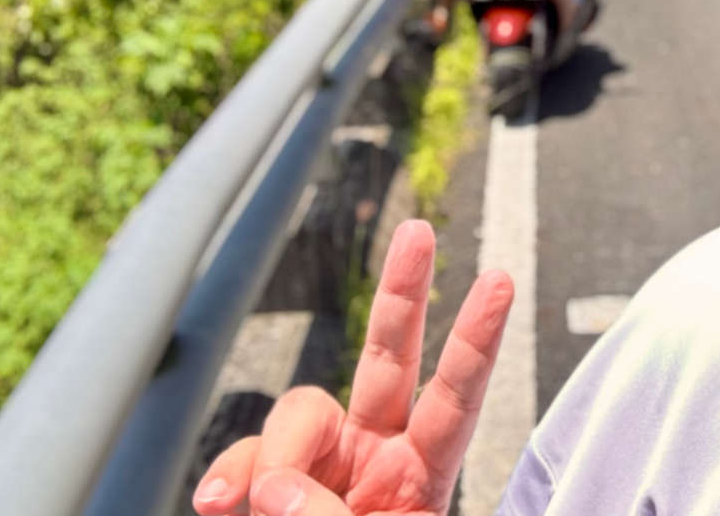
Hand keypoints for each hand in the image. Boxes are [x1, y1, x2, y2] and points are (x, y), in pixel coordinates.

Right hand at [191, 221, 513, 515]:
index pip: (455, 399)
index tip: (500, 279)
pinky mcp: (260, 487)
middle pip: (391, 359)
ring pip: (295, 412)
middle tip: (422, 232)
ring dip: (275, 452)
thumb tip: (271, 484)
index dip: (477, 342)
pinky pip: (238, 461)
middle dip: (405, 295)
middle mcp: (374, 456)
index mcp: (423, 478)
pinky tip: (219, 508)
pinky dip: (227, 479)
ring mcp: (316, 465)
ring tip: (259, 512)